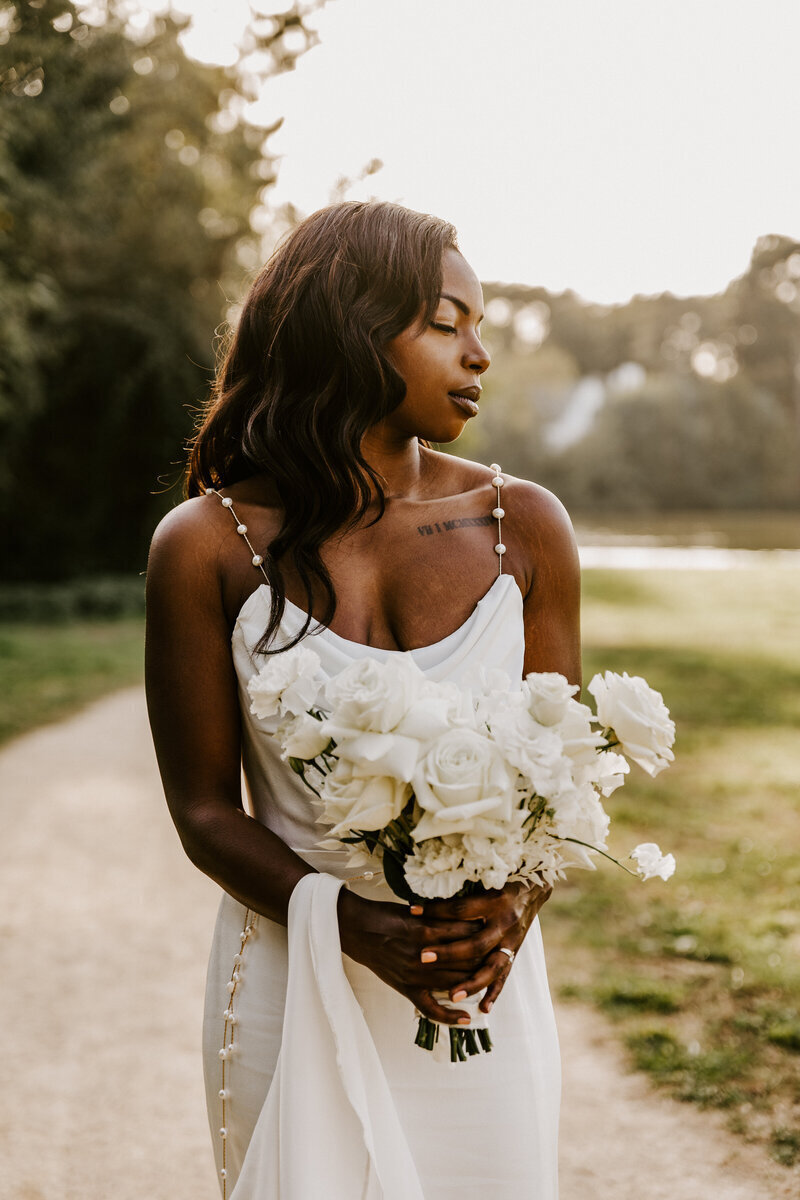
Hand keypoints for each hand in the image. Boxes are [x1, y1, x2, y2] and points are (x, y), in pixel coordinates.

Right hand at [337, 889, 493, 1024]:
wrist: (357, 930)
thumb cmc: (386, 914)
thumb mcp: (415, 909)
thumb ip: (440, 915)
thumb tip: (469, 916)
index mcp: (425, 930)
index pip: (465, 934)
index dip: (482, 932)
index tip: (493, 928)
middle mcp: (423, 955)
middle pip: (465, 960)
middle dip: (484, 956)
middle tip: (498, 952)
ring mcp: (415, 975)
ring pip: (454, 982)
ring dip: (474, 981)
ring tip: (490, 977)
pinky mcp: (407, 989)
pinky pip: (431, 1008)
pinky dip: (450, 1016)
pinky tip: (468, 1018)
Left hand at [417, 881, 551, 1013]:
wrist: (533, 887)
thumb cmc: (501, 880)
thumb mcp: (483, 880)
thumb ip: (461, 889)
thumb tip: (427, 891)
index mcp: (494, 901)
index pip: (460, 909)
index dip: (435, 910)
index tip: (411, 911)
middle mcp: (505, 922)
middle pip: (475, 943)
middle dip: (448, 953)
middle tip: (423, 957)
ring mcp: (512, 941)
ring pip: (492, 967)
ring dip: (471, 983)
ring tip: (452, 996)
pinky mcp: (516, 952)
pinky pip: (505, 976)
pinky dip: (494, 993)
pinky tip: (483, 1009)